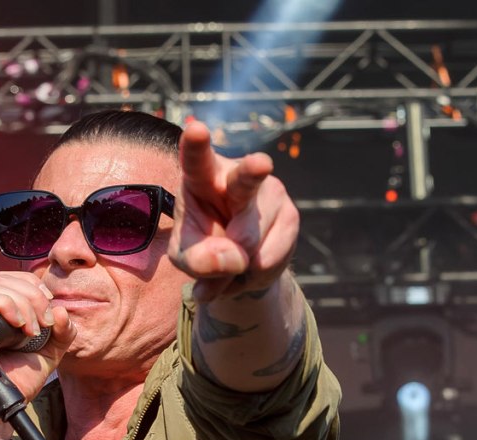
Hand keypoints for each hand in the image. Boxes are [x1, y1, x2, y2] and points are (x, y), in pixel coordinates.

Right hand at [0, 271, 74, 428]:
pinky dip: (3, 307)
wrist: (3, 405)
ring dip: (21, 304)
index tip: (49, 310)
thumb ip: (63, 331)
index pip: (11, 278)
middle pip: (3, 280)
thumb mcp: (51, 351)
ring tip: (31, 330)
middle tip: (45, 322)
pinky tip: (18, 326)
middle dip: (32, 297)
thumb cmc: (22, 378)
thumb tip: (62, 310)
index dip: (34, 286)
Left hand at [168, 121, 299, 301]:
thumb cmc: (203, 247)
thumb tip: (234, 259)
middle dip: (253, 171)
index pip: (196, 159)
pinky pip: (268, 258)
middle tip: (260, 165)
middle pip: (245, 178)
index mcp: (201, 176)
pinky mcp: (290, 215)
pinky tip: (251, 264)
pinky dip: (255, 273)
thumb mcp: (186, 256)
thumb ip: (197, 259)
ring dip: (237, 264)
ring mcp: (268, 193)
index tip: (197, 129)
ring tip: (233, 261)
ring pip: (249, 240)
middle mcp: (236, 176)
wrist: (239, 264)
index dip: (196, 145)